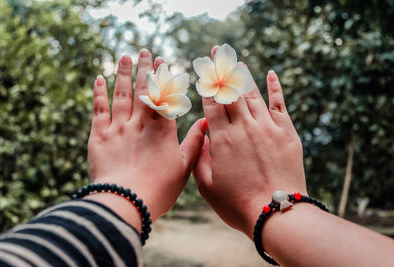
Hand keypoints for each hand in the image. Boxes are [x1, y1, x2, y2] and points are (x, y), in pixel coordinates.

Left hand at [86, 50, 205, 229]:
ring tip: (125, 57)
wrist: (126, 202)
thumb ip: (195, 143)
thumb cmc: (159, 189)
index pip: (164, 96)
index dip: (164, 78)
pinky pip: (99, 109)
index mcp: (162, 130)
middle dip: (144, 69)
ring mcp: (118, 128)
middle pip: (143, 90)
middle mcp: (140, 123)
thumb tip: (206, 122)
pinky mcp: (99, 136)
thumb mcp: (184, 167)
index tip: (163, 62)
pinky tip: (100, 78)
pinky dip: (99, 93)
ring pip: (121, 94)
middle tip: (144, 51)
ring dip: (123, 74)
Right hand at [193, 46, 306, 237]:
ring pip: (253, 95)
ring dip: (244, 76)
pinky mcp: (287, 133)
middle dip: (222, 71)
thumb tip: (202, 135)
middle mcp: (244, 127)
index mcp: (222, 139)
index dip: (206, 84)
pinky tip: (271, 75)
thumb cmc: (237, 204)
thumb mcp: (207, 186)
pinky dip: (275, 88)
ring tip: (238, 61)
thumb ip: (200, 157)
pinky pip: (280, 105)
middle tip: (217, 53)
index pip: (212, 103)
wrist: (276, 213)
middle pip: (231, 92)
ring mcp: (267, 128)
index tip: (203, 69)